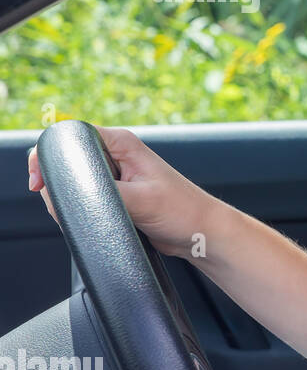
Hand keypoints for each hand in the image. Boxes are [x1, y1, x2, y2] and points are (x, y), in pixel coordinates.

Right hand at [28, 124, 219, 258]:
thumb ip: (101, 193)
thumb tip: (69, 193)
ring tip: (87, 214)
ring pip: (74, 182)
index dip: (49, 156)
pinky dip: (81, 209)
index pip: (71, 136)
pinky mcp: (117, 195)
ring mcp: (116, 176)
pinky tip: (92, 220)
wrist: (202, 233)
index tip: (41, 182)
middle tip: (62, 204)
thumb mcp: (140, 201)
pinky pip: (86, 198)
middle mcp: (117, 155)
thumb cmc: (184, 211)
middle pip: (68, 160)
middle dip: (58, 182)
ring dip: (70, 198)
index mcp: (122, 143)